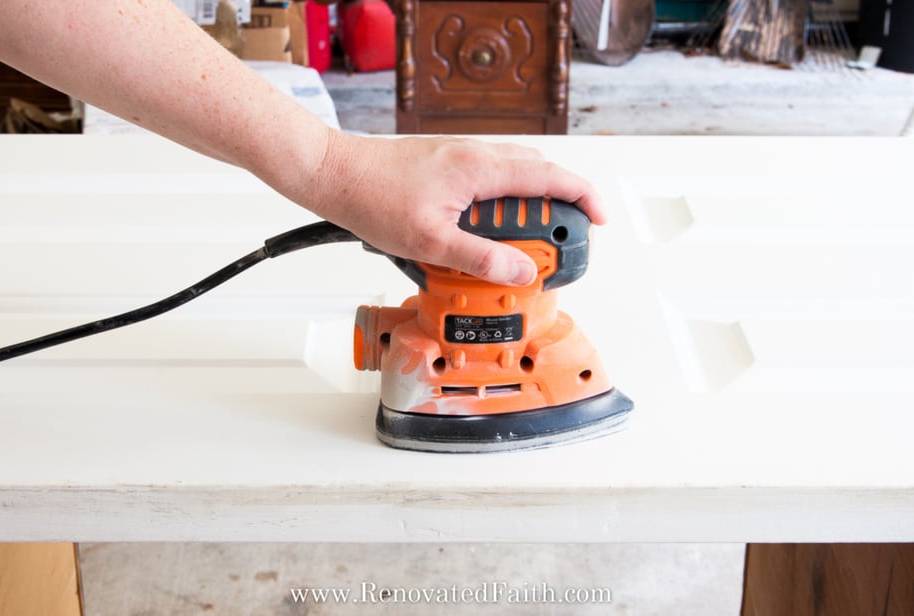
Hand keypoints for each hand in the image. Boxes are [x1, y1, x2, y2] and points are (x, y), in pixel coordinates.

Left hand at [302, 132, 605, 285]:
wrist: (336, 174)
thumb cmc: (374, 198)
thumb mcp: (431, 241)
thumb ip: (481, 257)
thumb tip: (522, 270)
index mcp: (481, 168)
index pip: (551, 177)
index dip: (583, 198)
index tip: (598, 221)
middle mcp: (477, 155)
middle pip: (538, 175)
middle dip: (555, 210)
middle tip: (552, 247)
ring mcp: (462, 157)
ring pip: (514, 177)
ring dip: (525, 209)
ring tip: (516, 247)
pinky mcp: (448, 165)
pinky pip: (490, 180)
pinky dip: (500, 205)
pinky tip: (482, 232)